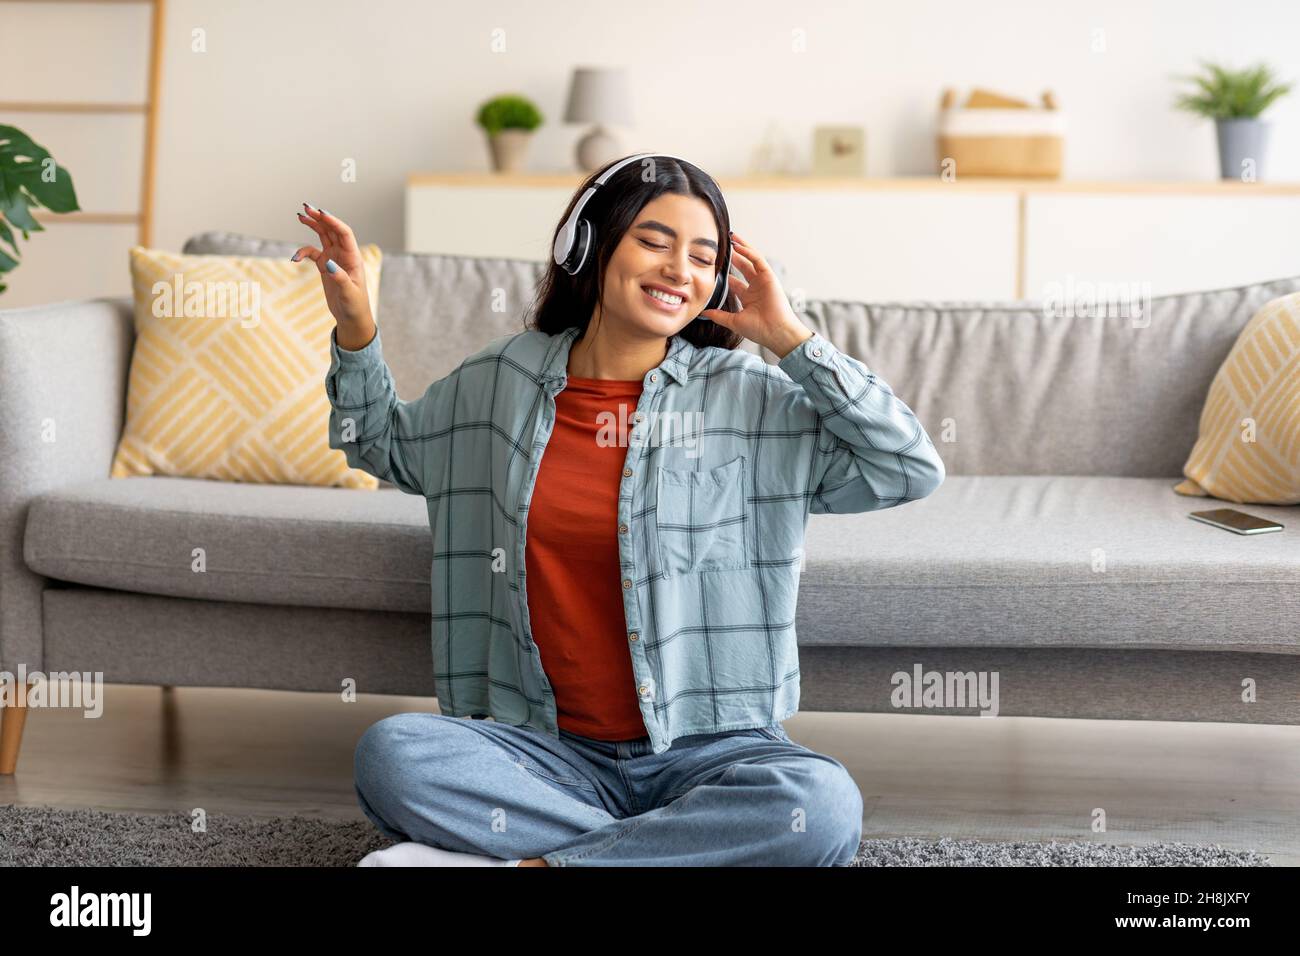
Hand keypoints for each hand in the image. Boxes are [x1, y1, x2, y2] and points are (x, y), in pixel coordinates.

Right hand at [291, 203, 375, 337]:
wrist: (351, 318)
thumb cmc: (355, 306)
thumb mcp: (348, 293)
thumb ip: (339, 277)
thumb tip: (327, 263)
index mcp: (353, 258)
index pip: (344, 233)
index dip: (333, 221)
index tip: (320, 212)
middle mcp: (344, 255)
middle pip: (332, 230)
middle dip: (320, 218)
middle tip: (305, 208)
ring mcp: (334, 259)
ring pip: (323, 236)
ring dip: (313, 225)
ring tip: (300, 215)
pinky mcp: (325, 266)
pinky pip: (312, 253)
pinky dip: (303, 252)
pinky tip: (294, 258)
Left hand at [697, 231, 812, 358]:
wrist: (775, 332)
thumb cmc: (759, 330)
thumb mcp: (734, 321)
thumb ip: (719, 316)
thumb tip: (704, 312)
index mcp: (748, 298)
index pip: (735, 282)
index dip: (725, 274)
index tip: (713, 266)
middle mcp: (756, 288)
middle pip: (743, 268)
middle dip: (733, 257)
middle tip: (722, 247)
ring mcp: (763, 281)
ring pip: (751, 260)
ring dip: (742, 249)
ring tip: (731, 238)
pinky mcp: (769, 277)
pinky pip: (758, 260)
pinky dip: (749, 252)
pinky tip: (739, 246)